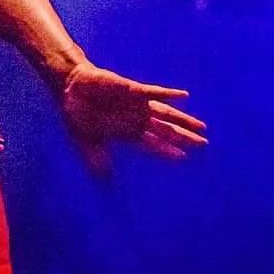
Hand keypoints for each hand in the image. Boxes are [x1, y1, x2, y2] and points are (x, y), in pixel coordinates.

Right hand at [60, 60, 207, 173]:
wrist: (69, 90)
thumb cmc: (79, 115)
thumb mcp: (87, 143)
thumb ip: (97, 161)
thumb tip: (105, 184)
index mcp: (127, 133)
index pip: (152, 144)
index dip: (167, 151)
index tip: (184, 158)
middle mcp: (136, 119)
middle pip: (165, 130)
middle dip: (184, 137)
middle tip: (204, 144)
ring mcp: (136, 105)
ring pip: (165, 113)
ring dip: (183, 120)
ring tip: (202, 126)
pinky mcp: (131, 90)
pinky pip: (154, 92)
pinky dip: (168, 95)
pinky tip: (184, 97)